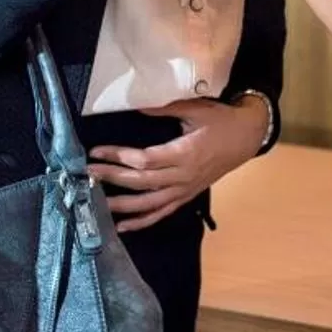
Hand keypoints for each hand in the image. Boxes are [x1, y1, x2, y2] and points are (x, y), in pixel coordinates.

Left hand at [88, 96, 266, 231]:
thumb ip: (164, 108)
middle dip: (112, 178)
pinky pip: (162, 213)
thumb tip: (135, 104)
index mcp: (184, 153)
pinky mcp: (186, 196)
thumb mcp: (195, 109)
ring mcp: (184, 190)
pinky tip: (121, 226)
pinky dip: (141, 222)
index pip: (145, 159)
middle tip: (86, 174)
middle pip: (142, 181)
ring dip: (122, 205)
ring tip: (95, 202)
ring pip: (149, 203)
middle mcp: (183, 176)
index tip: (96, 151)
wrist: (246, 138)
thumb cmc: (220, 121)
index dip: (119, 156)